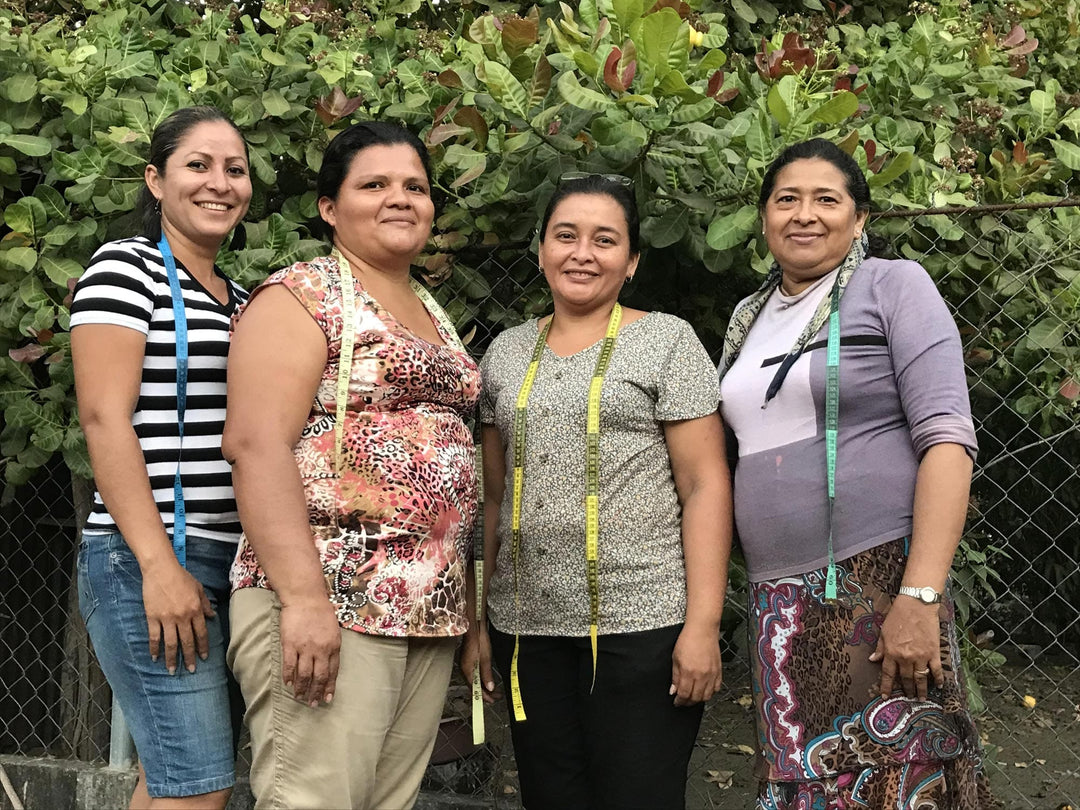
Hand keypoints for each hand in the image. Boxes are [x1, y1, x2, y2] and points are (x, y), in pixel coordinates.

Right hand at [141, 557, 214, 674]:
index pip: (201, 633)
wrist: (161, 569)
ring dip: (172, 658)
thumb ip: (205, 603)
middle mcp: (183, 616)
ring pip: (170, 643)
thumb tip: (212, 616)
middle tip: (190, 669)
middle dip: (189, 657)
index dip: (202, 646)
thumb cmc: (181, 577)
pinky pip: (154, 637)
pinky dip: (154, 648)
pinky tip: (155, 658)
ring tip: (172, 670)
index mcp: (195, 609)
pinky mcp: (153, 617)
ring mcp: (167, 618)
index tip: (203, 657)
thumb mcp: (198, 588)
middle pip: (187, 641)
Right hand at [279, 598, 340, 706]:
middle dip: (316, 693)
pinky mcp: (290, 644)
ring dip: (302, 689)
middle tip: (313, 704)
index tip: (327, 698)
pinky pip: (289, 666)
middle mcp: (321, 649)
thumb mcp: (334, 629)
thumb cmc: (321, 611)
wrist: (305, 597)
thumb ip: (332, 647)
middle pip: (319, 677)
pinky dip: (289, 677)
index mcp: (334, 645)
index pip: (333, 671)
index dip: (329, 686)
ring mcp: (305, 648)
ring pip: (304, 675)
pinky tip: (288, 685)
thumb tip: (329, 664)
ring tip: (300, 698)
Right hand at [460, 624, 497, 704]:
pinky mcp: (467, 660)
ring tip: (494, 690)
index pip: (476, 688)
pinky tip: (486, 679)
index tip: (493, 700)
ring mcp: (465, 664)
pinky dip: (481, 679)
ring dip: (483, 686)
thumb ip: (487, 674)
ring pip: (474, 680)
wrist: (474, 627)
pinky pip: (473, 674)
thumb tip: (490, 687)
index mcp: (467, 671)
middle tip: (496, 697)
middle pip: (474, 686)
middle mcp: (464, 669)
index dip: (484, 696)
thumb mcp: (486, 659)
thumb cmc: (479, 641)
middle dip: (485, 692)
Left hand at [670, 622, 721, 706]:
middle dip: (688, 703)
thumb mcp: (675, 658)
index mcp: (688, 672)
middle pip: (695, 698)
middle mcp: (701, 675)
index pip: (684, 694)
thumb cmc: (688, 640)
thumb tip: (673, 690)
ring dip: (699, 699)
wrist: (702, 630)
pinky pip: (717, 688)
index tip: (676, 702)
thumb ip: (675, 676)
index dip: (679, 701)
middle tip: (683, 702)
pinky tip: (704, 690)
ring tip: (693, 697)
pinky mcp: (719, 671)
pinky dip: (710, 693)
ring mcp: (711, 674)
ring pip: (707, 696)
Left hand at [869, 596, 943, 699]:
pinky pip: (936, 671)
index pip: (888, 674)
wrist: (917, 605)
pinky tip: (938, 686)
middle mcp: (905, 657)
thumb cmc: (898, 616)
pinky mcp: (934, 653)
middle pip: (906, 679)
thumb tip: (873, 660)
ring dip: (921, 690)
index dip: (887, 687)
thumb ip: (880, 648)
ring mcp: (921, 656)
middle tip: (908, 698)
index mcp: (891, 652)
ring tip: (921, 698)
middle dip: (906, 690)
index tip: (885, 697)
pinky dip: (938, 680)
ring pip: (921, 679)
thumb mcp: (884, 631)